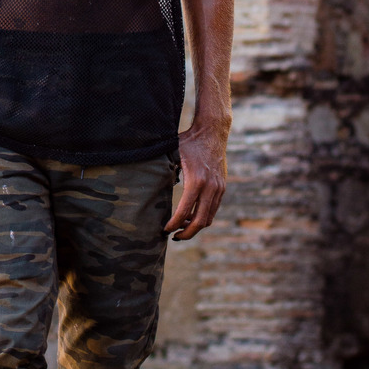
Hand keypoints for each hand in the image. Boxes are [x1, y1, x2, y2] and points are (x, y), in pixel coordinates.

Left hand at [164, 123, 227, 241]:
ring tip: (181, 227)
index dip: (174, 224)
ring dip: (195, 227)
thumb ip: (164, 171)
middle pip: (200, 221)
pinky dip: (203, 217)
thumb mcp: (173, 155)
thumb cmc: (189, 142)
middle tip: (174, 236)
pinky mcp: (222, 188)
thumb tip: (147, 185)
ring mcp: (218, 188)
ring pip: (209, 218)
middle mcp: (210, 187)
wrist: (212, 132)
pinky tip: (191, 216)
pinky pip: (213, 209)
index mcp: (196, 181)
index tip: (165, 229)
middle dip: (186, 233)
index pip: (184, 211)